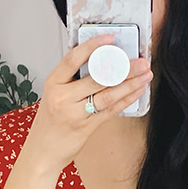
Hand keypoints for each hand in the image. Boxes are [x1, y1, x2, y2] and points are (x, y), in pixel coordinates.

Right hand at [26, 33, 151, 172]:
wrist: (42, 151)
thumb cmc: (50, 121)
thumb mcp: (54, 93)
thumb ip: (72, 78)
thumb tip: (99, 59)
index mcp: (53, 83)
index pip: (72, 59)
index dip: (92, 47)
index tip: (110, 38)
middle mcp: (63, 97)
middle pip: (97, 78)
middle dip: (123, 68)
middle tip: (141, 61)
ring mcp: (75, 113)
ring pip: (107, 95)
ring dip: (129, 84)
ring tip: (145, 75)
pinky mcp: (86, 127)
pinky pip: (110, 111)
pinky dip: (125, 100)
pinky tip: (137, 92)